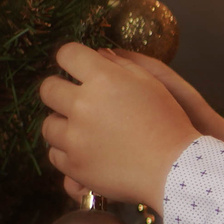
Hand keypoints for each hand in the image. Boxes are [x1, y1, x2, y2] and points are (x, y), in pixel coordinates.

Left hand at [39, 44, 212, 206]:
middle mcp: (82, 105)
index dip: (70, 58)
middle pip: (48, 89)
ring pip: (48, 125)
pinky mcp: (74, 165)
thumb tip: (100, 54)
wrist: (175, 169)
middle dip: (59, 91)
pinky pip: (55, 154)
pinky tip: (86, 152)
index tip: (76, 67)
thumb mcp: (152, 83)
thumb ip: (122, 64)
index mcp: (103, 79)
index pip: (67, 54)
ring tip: (83, 131)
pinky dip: (68, 153)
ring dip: (63, 124)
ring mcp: (75, 137)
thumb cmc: (168, 122)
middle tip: (75, 100)